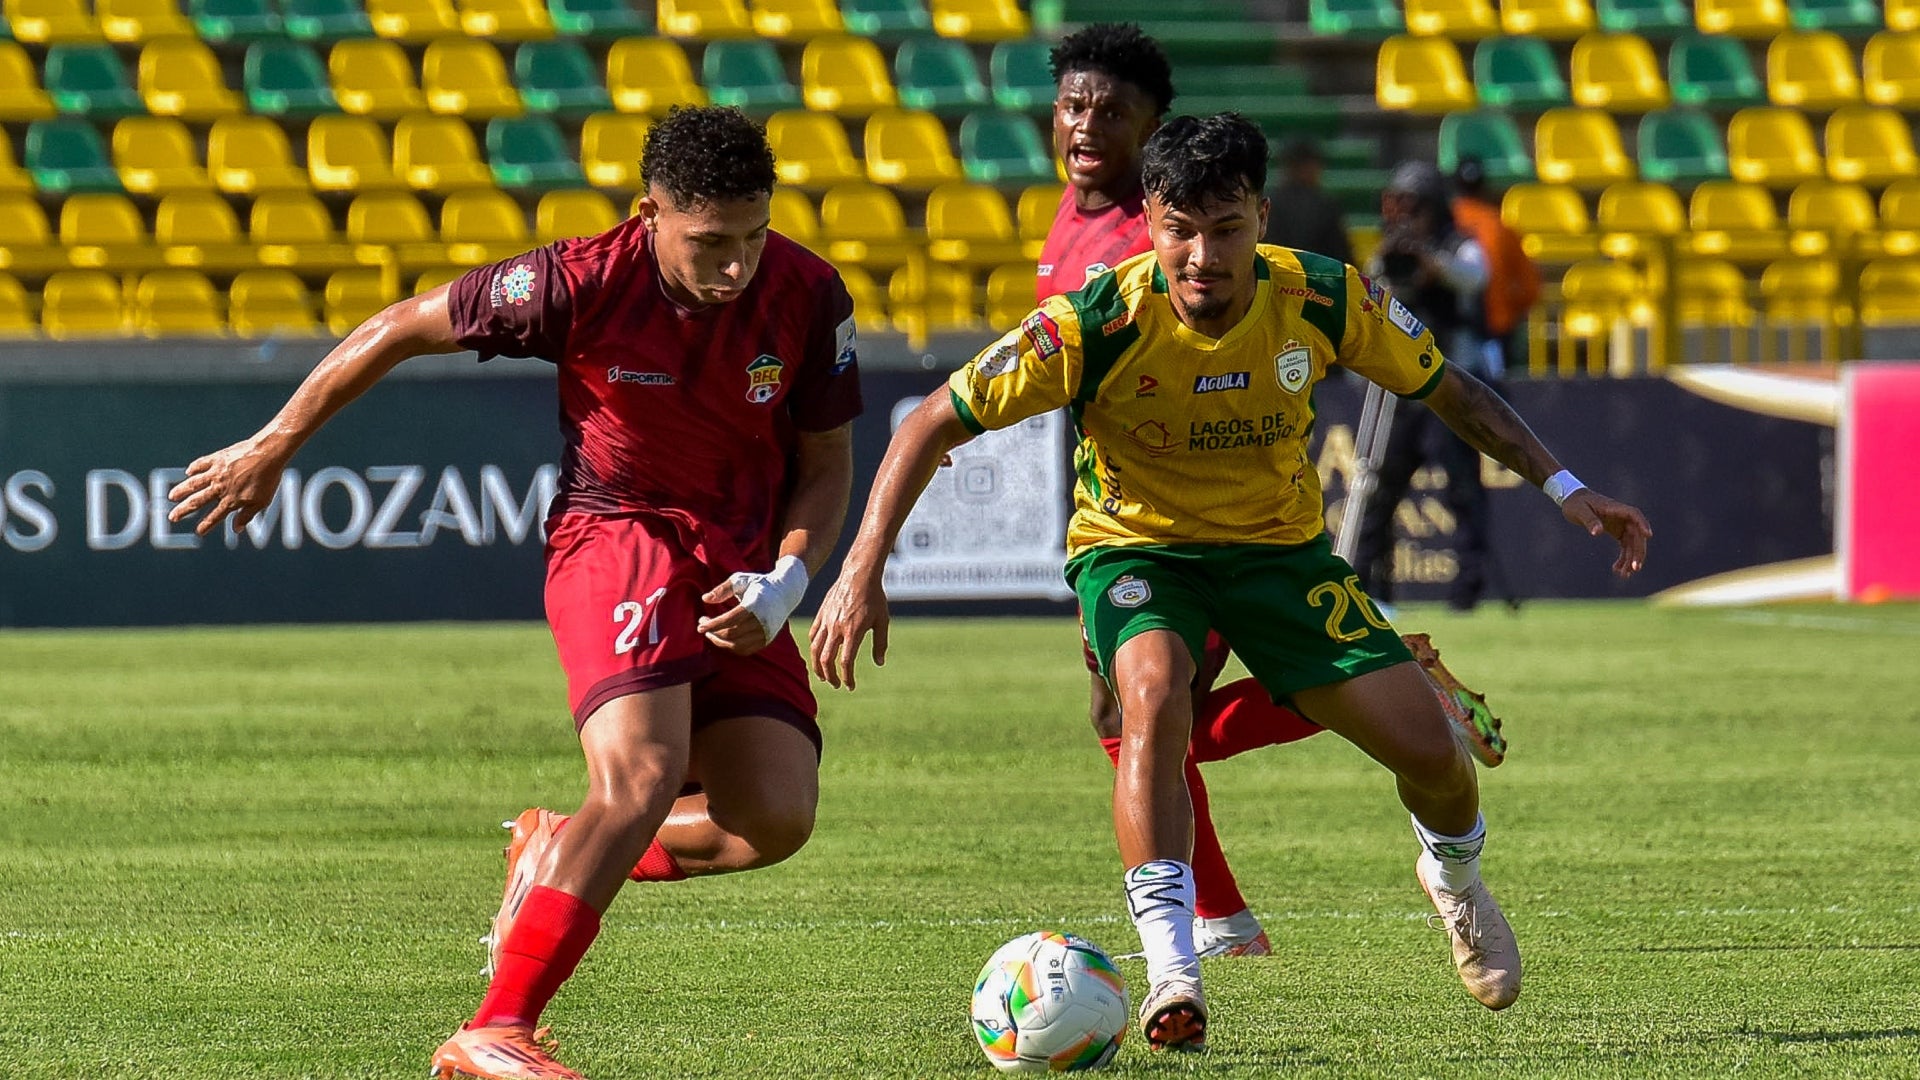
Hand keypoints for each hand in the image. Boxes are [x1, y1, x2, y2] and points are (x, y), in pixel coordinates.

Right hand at [167, 436, 290, 536]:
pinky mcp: (217, 458)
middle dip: (183, 510)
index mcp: (231, 500)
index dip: (206, 525)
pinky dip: (193, 468)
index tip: (199, 532)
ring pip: (193, 484)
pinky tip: (188, 472)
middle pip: (197, 501)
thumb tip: (236, 530)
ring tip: (171, 497)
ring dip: (181, 490)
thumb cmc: (268, 478)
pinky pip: (201, 464)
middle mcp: (220, 488)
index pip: (215, 516)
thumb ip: (247, 515)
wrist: (268, 453)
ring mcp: (216, 473)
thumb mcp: (261, 501)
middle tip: (172, 517)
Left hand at [697, 556, 808, 655]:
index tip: (700, 624)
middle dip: (713, 632)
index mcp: (755, 604)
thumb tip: (704, 599)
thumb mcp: (740, 579)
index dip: (713, 624)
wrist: (786, 591)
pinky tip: (723, 639)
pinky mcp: (767, 639)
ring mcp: (766, 632)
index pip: (730, 619)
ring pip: (737, 645)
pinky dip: (732, 647)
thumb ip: (722, 589)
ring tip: (711, 633)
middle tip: (702, 624)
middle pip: (732, 634)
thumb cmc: (759, 584)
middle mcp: (762, 620)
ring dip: (720, 642)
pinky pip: (746, 649)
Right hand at [806, 569, 888, 689]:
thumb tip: (880, 663)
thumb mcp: (882, 621)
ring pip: (815, 649)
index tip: (850, 686)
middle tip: (836, 684)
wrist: (859, 574)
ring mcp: (826, 621)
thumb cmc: (874, 597)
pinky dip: (814, 647)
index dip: (847, 677)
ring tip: (823, 676)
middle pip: (826, 660)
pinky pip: (813, 635)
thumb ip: (881, 643)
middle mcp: (837, 628)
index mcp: (853, 631)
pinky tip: (819, 653)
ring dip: (818, 666)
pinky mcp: (821, 614)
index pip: (846, 662)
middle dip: (830, 676)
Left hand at [1561, 488, 1651, 576]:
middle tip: (1635, 568)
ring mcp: (1622, 525)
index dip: (1642, 524)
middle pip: (1637, 534)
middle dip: (1637, 551)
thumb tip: (1597, 533)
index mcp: (1615, 508)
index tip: (1648, 535)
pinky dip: (1623, 558)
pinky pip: (1625, 546)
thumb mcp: (1580, 511)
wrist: (1573, 501)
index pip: (1634, 514)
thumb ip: (1590, 521)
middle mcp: (1622, 517)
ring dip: (1631, 559)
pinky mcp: (1618, 532)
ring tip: (1625, 575)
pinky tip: (1617, 570)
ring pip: (1632, 543)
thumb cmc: (1576, 504)